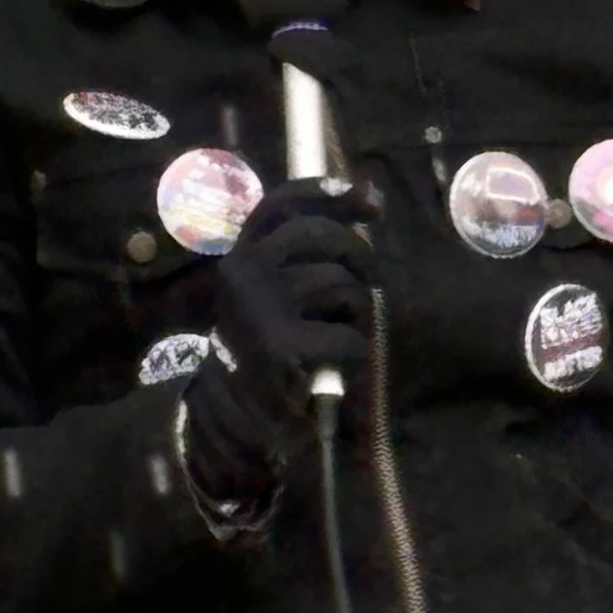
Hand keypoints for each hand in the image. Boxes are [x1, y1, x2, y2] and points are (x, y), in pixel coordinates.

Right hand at [178, 179, 373, 510]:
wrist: (244, 418)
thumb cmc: (275, 348)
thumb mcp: (279, 291)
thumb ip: (311, 249)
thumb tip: (370, 194)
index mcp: (241, 256)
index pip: (283, 203)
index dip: (329, 194)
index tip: (372, 201)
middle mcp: (241, 274)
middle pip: (319, 236)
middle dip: (359, 256)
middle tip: (372, 282)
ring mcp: (258, 310)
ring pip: (340, 285)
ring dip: (358, 310)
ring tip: (344, 333)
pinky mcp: (281, 349)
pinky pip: (349, 335)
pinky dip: (356, 352)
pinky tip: (338, 366)